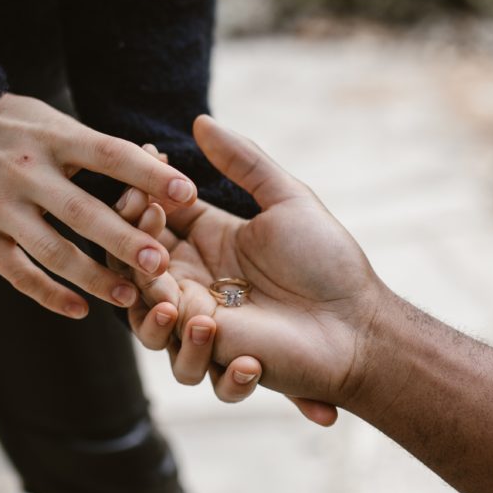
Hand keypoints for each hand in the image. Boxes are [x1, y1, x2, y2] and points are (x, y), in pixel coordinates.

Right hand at [0, 92, 198, 317]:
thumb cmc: (16, 129)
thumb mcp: (55, 122)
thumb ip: (104, 149)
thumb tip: (166, 166)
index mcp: (53, 138)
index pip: (109, 154)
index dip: (147, 175)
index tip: (188, 193)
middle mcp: (25, 172)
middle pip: (82, 211)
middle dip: (123, 239)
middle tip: (160, 264)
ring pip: (51, 251)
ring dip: (93, 277)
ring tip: (129, 297)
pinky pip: (17, 274)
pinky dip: (49, 295)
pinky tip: (82, 310)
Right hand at [120, 116, 386, 423]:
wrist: (360, 323)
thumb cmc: (328, 261)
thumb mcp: (288, 201)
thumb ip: (244, 162)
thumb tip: (200, 120)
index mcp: (206, 241)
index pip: (150, 221)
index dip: (137, 206)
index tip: (140, 191)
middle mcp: (196, 283)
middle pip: (135, 274)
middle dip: (132, 259)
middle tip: (153, 248)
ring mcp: (203, 327)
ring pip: (147, 329)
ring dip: (152, 319)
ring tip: (177, 307)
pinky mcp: (222, 363)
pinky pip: (192, 371)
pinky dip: (202, 359)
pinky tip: (244, 353)